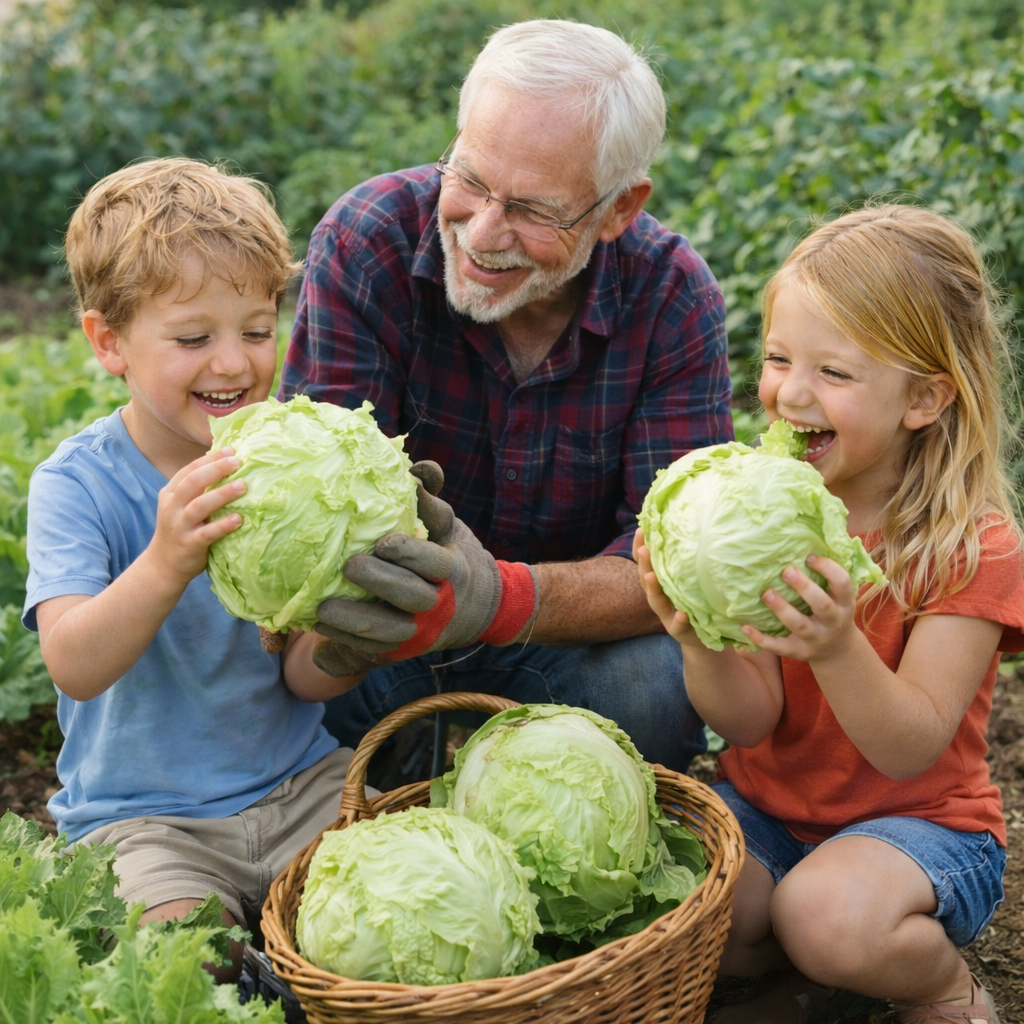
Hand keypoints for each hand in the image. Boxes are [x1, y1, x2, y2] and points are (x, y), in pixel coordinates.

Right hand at [150, 447, 244, 586]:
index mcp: (170, 493)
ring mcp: (179, 526)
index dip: (209, 459)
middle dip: (215, 469)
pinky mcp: (188, 544)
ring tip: (243, 486)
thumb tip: (228, 466)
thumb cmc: (182, 530)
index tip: (231, 450)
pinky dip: (223, 525)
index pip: (189, 470)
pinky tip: (239, 519)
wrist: (163, 565)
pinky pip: (206, 533)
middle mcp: (172, 507)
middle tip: (238, 461)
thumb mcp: (182, 506)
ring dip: (221, 494)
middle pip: (192, 483)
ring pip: (199, 506)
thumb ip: (198, 490)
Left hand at [312, 461, 538, 674]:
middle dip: (382, 583)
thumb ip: (432, 500)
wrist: (479, 608)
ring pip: (393, 631)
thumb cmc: (452, 554)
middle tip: (350, 567)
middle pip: (413, 596)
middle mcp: (440, 601)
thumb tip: (419, 470)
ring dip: (357, 621)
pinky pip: (377, 651)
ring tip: (323, 609)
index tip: (383, 543)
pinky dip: (348, 640)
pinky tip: (321, 625)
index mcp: (452, 567)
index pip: (435, 561)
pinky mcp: (405, 649)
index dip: (411, 553)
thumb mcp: (449, 527)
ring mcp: (423, 629)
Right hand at [633, 527, 699, 645]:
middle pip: (646, 578)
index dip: (641, 546)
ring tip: (651, 576)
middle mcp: (659, 596)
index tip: (642, 529)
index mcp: (660, 581)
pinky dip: (678, 619)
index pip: (646, 562)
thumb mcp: (688, 581)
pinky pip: (677, 625)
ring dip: (653, 588)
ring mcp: (666, 613)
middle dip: (644, 563)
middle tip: (644, 549)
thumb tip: (692, 528)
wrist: (703, 636)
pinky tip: (682, 613)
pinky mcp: (678, 629)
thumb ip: (685, 561)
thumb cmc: (695, 602)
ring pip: (655, 600)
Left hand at [742, 554, 856, 659]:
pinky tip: (745, 627)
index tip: (809, 557)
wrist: (838, 650)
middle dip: (804, 588)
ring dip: (782, 609)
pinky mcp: (798, 652)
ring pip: (799, 625)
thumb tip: (808, 540)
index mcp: (845, 603)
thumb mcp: (839, 596)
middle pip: (822, 605)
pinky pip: (779, 646)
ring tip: (766, 594)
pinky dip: (761, 638)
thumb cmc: (832, 611)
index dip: (829, 569)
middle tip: (786, 570)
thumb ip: (827, 575)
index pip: (843, 584)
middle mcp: (833, 622)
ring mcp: (816, 639)